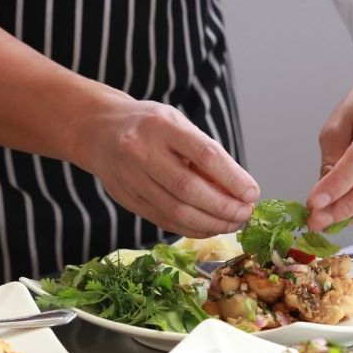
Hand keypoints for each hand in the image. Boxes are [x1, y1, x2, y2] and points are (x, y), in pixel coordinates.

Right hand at [82, 99, 259, 236]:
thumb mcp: (177, 124)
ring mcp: (131, 178)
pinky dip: (191, 228)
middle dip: (223, 207)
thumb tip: (239, 189)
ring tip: (233, 223)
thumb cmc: (150, 126)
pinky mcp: (127, 199)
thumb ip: (204, 152)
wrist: (99, 131)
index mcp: (162, 126)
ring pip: (176, 211)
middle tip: (245, 214)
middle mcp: (143, 151)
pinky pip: (164, 221)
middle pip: (189, 188)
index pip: (204, 154)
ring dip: (210, 223)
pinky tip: (209, 228)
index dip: (232, 178)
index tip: (252, 193)